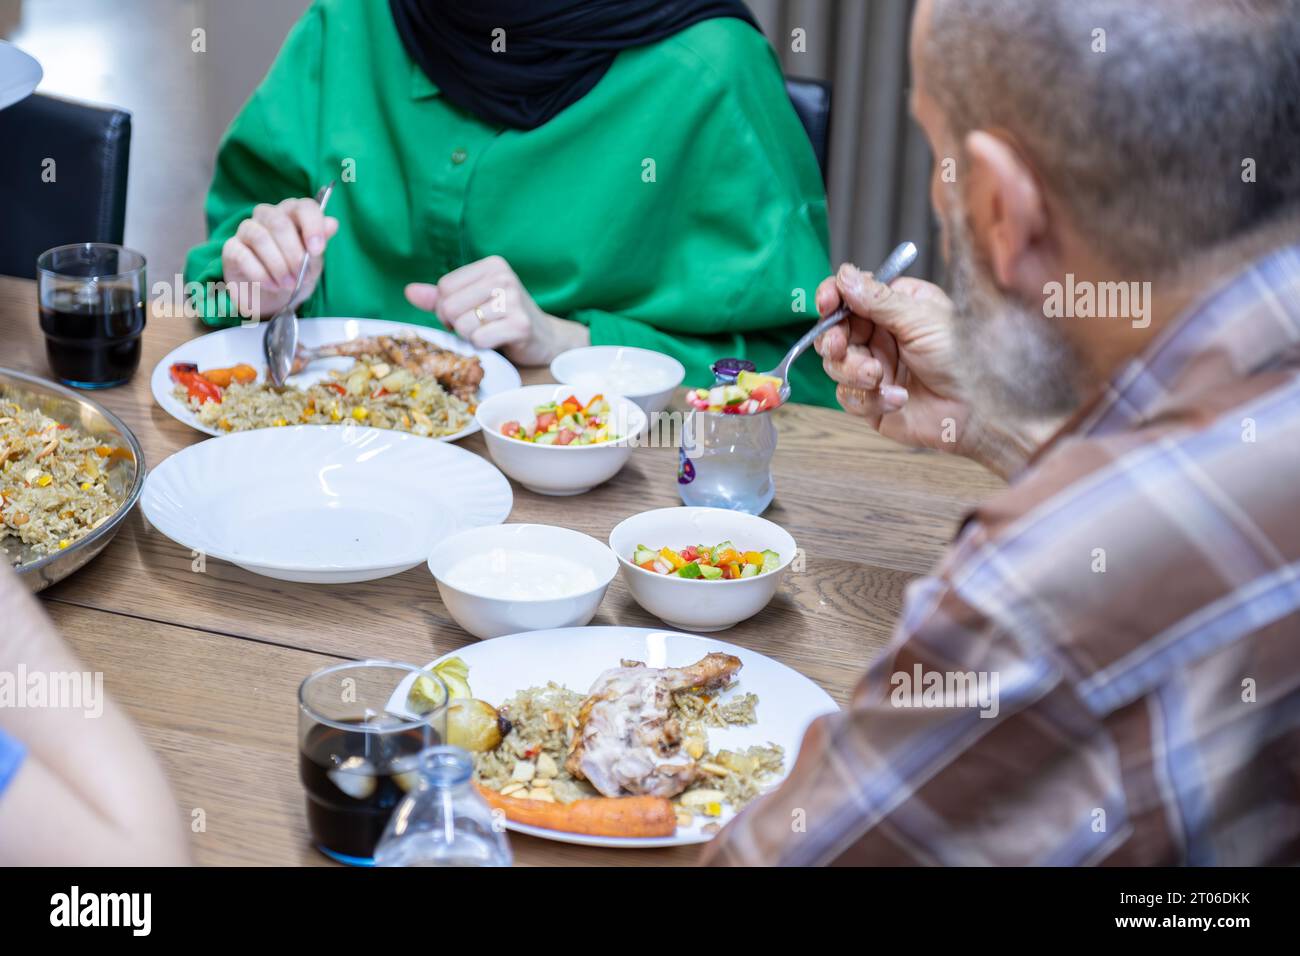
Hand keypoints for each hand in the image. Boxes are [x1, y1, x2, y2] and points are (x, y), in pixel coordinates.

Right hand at [221, 198, 338, 318]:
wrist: (274, 299)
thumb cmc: (296, 274)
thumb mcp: (313, 262)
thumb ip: (320, 243)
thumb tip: (332, 223)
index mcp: (292, 214)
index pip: (303, 206)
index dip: (312, 225)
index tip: (317, 250)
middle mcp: (267, 216)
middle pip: (279, 223)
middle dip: (294, 254)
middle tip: (302, 276)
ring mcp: (247, 230)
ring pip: (260, 238)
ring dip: (278, 266)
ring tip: (288, 284)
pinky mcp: (231, 249)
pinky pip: (243, 256)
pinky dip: (261, 274)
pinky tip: (272, 285)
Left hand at [404, 255, 587, 365]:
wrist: (545, 338)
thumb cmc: (505, 318)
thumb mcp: (473, 300)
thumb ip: (441, 296)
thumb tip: (409, 291)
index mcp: (492, 266)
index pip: (445, 287)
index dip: (446, 307)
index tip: (466, 313)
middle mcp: (504, 278)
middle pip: (450, 306)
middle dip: (456, 324)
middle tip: (477, 326)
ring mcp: (514, 300)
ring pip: (462, 325)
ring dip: (470, 336)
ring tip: (489, 332)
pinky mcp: (520, 325)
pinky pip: (479, 339)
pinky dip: (483, 346)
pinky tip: (498, 341)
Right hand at [814, 263, 1037, 478]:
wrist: (978, 412)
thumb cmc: (963, 359)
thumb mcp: (921, 320)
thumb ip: (879, 299)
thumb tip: (844, 276)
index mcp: (895, 306)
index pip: (851, 294)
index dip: (832, 297)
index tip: (826, 303)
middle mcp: (881, 336)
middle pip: (835, 331)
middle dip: (834, 339)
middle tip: (839, 347)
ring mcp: (874, 368)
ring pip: (836, 365)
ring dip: (852, 371)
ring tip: (877, 377)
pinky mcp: (872, 400)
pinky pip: (849, 397)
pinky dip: (869, 399)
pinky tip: (897, 399)